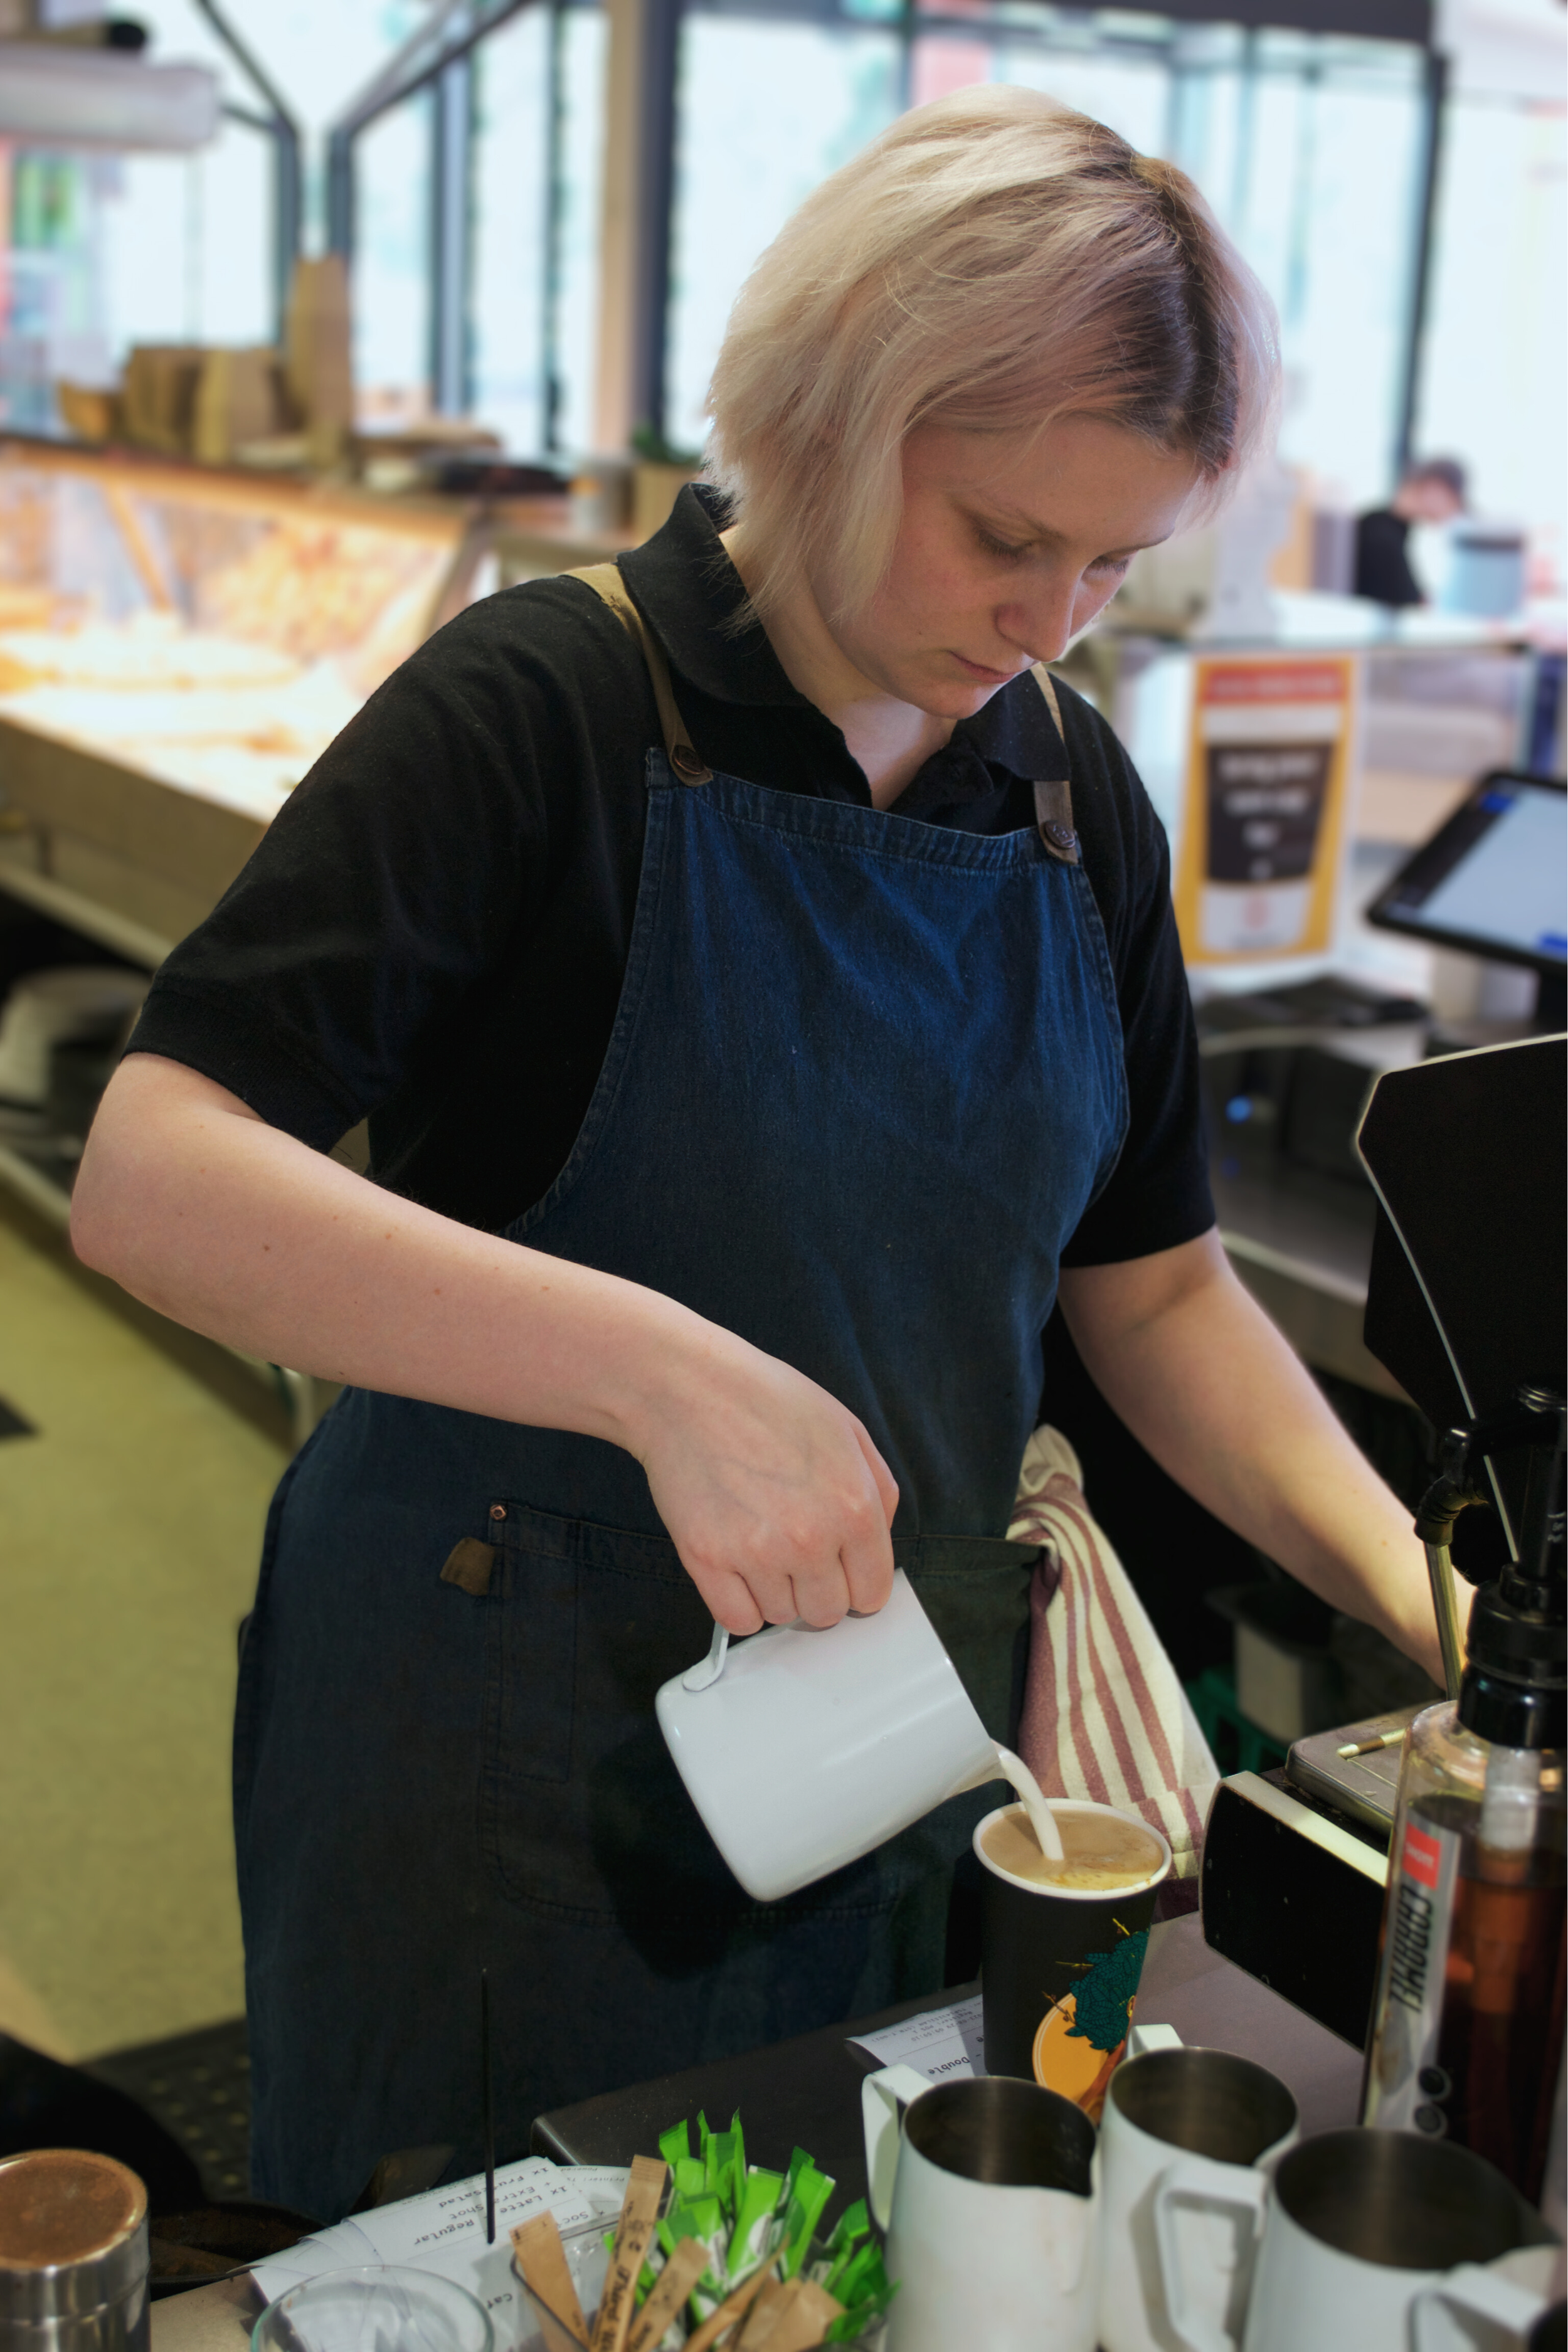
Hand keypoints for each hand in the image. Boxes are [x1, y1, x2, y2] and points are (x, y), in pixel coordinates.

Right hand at [628, 1324, 897, 1634]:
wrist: (690, 1388)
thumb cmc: (767, 1402)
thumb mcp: (848, 1430)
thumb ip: (878, 1492)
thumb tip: (876, 1546)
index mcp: (854, 1507)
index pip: (872, 1594)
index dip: (855, 1582)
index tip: (838, 1569)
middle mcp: (811, 1538)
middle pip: (828, 1613)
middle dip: (816, 1587)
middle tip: (793, 1548)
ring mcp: (756, 1553)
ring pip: (781, 1617)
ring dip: (774, 1590)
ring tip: (758, 1537)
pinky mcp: (707, 1559)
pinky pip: (738, 1620)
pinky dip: (738, 1602)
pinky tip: (736, 1563)